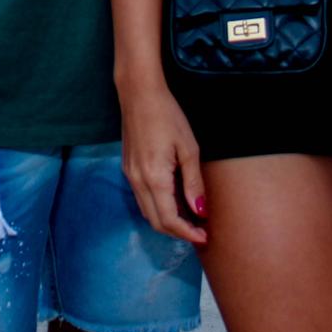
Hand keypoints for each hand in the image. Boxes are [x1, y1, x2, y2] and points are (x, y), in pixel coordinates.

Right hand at [119, 81, 207, 244]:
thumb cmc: (167, 116)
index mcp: (154, 178)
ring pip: (147, 212)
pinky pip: (142, 198)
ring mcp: (130, 176)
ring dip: (167, 221)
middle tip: (199, 231)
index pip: (169, 220)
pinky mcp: (128, 169)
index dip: (187, 233)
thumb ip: (193, 183)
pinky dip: (158, 207)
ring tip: (190, 219)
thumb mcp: (188, 148)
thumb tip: (200, 210)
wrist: (138, 94)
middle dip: (178, 232)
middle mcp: (138, 181)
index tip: (204, 236)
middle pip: (156, 221)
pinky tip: (174, 201)